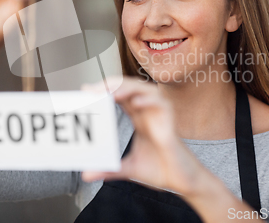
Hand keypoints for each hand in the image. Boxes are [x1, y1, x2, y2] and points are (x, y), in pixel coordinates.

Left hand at [82, 77, 204, 196]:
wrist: (183, 182)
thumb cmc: (160, 170)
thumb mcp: (129, 168)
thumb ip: (108, 169)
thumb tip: (85, 175)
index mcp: (139, 118)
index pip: (120, 96)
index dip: (105, 90)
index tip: (86, 90)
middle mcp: (148, 113)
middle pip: (130, 88)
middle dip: (112, 85)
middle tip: (93, 89)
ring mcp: (160, 116)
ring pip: (145, 90)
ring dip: (129, 88)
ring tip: (112, 92)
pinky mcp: (171, 124)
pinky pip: (163, 105)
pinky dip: (150, 101)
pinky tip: (137, 103)